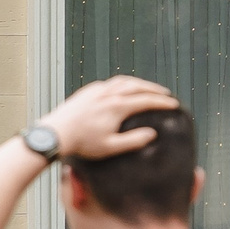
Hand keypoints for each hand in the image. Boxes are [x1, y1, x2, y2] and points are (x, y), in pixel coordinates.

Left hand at [40, 76, 182, 161]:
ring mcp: (97, 90)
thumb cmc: (82, 143)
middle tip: (165, 93)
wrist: (55, 134)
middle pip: (137, 86)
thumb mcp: (110, 147)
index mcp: (117, 106)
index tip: (174, 104)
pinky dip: (123, 83)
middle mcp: (109, 94)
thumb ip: (133, 141)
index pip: (146, 100)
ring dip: (138, 83)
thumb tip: (152, 134)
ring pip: (123, 81)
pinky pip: (110, 83)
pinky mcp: (88, 91)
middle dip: (153, 89)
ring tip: (147, 88)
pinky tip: (124, 89)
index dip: (162, 102)